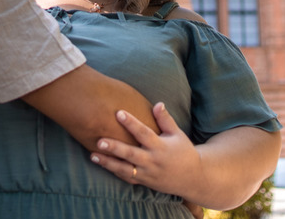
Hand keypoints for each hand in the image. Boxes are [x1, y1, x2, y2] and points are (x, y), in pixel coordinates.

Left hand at [89, 102, 205, 198]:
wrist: (192, 178)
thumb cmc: (183, 151)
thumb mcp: (177, 134)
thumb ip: (165, 120)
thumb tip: (158, 103)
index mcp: (160, 146)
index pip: (143, 133)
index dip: (131, 123)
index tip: (119, 112)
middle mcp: (152, 161)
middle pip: (130, 154)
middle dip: (114, 148)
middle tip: (99, 140)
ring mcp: (147, 173)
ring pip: (125, 169)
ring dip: (108, 163)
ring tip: (93, 156)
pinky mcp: (144, 182)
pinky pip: (128, 178)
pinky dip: (115, 172)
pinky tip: (102, 165)